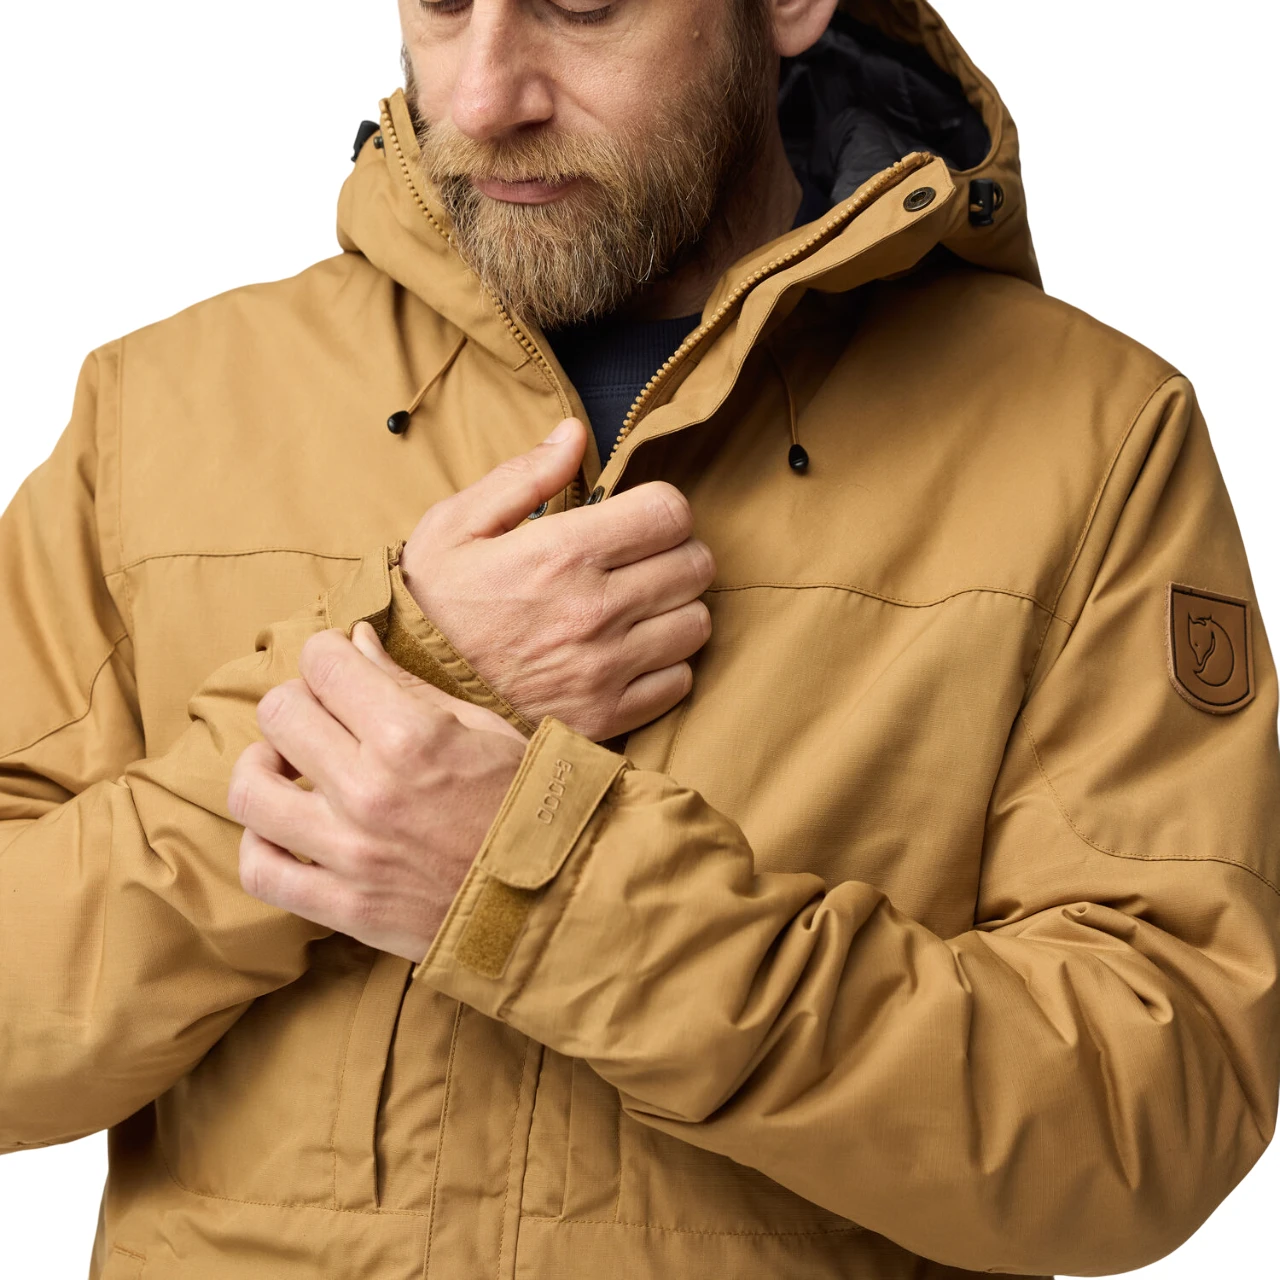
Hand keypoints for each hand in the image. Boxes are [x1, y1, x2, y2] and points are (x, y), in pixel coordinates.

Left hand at [229, 623, 527, 961]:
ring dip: (265, 766)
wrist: (557, 897)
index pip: (322, 663)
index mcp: (411, 736)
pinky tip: (284, 829)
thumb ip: (408, 684)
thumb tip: (354, 640)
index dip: (326, 654)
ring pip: (252, 788)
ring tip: (290, 768)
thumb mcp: (482, 728)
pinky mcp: (345, 907)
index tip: (340, 667)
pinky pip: (260, 870)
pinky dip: (259, 845)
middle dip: (297, 701)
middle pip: (278, 713)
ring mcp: (353, 853)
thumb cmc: (527, 803)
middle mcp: (371, 790)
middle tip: (322, 715)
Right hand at [399, 418, 715, 742]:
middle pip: (696, 565)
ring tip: (638, 608)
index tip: (638, 520)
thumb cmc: (431, 607)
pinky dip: (666, 666)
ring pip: (696, 623)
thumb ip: (521, 476)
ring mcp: (606, 669)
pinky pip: (679, 681)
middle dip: (675, 553)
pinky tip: (630, 655)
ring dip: (676, 610)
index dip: (662, 508)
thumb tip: (574, 433)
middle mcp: (595, 610)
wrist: (411, 701)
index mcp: (561, 553)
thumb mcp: (453, 527)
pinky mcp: (608, 716)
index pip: (671, 511)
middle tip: (641, 561)